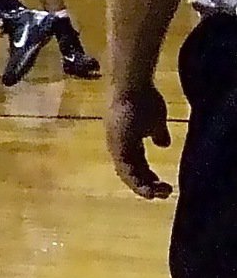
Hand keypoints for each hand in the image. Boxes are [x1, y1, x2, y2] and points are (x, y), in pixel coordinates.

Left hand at [105, 84, 172, 199]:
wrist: (133, 82)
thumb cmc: (145, 97)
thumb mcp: (156, 119)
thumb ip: (157, 133)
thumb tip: (163, 144)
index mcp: (125, 138)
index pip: (134, 163)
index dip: (146, 176)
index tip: (161, 186)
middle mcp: (117, 143)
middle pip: (129, 170)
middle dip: (145, 184)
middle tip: (163, 193)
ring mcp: (114, 143)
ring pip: (126, 173)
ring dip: (141, 186)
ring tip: (157, 194)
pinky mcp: (116, 143)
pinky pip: (125, 168)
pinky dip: (136, 181)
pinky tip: (148, 189)